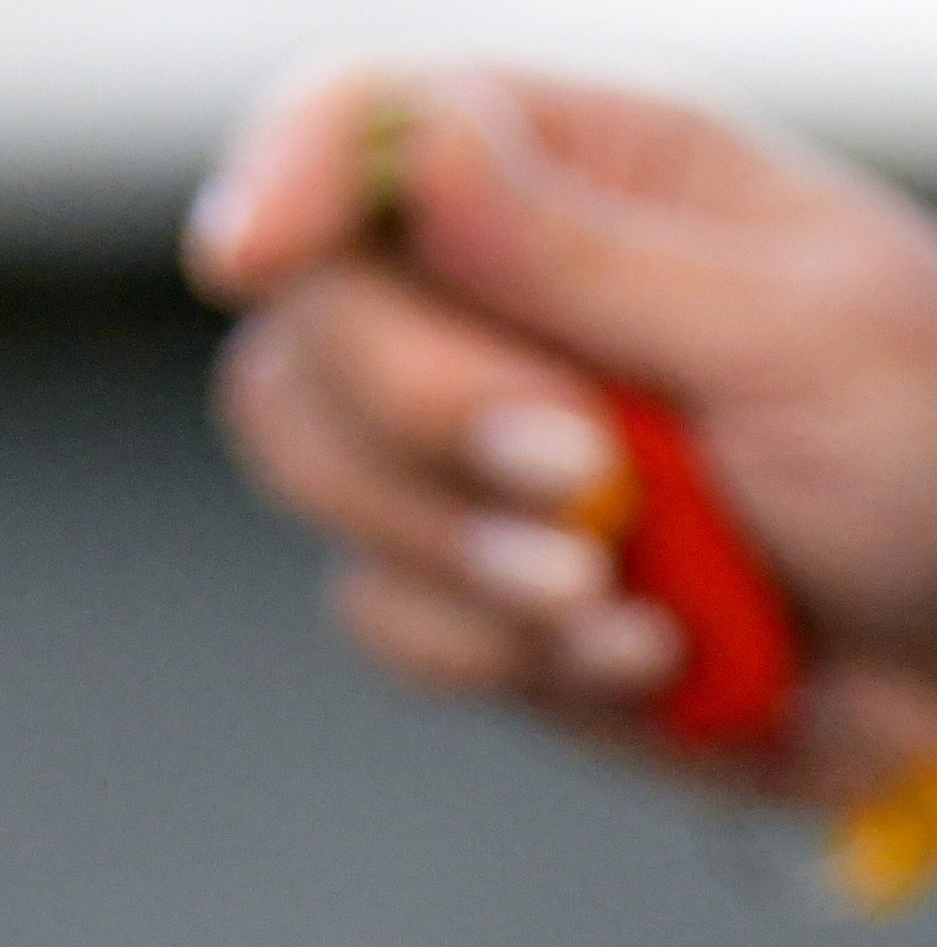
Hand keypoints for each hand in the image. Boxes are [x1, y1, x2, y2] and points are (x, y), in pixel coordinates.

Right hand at [185, 65, 936, 800]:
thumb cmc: (925, 454)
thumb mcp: (790, 327)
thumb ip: (588, 252)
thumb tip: (422, 149)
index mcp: (581, 175)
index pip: (364, 129)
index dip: (283, 178)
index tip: (243, 253)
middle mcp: (494, 302)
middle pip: (310, 329)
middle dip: (425, 419)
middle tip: (583, 479)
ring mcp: (465, 458)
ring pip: (319, 479)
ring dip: (460, 552)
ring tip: (615, 589)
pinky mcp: (467, 597)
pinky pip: (387, 620)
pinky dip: (497, 652)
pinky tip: (641, 652)